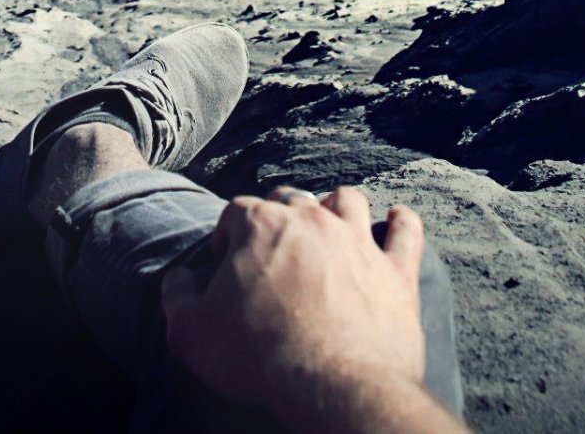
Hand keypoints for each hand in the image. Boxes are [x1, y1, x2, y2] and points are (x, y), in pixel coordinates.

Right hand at [161, 187, 433, 430]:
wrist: (333, 387)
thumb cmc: (257, 357)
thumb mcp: (190, 333)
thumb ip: (177, 296)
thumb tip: (179, 277)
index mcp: (260, 224)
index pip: (237, 210)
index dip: (227, 233)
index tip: (226, 260)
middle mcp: (312, 219)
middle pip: (292, 198)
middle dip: (280, 215)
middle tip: (274, 246)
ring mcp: (358, 241)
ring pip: (348, 201)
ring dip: (337, 209)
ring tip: (330, 228)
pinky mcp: (396, 270)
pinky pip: (407, 231)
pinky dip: (402, 223)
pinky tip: (397, 221)